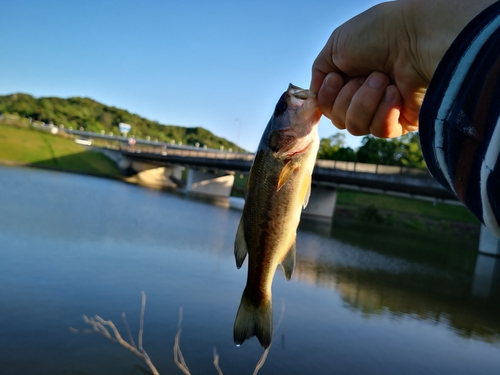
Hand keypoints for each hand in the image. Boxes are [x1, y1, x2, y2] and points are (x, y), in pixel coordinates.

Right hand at [310, 0, 494, 137]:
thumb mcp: (335, 46)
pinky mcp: (403, 121)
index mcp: (349, 79)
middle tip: (367, 74)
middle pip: (338, 120)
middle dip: (347, 98)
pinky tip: (395, 92)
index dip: (326, 97)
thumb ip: (319, 73)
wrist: (416, 37)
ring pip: (356, 127)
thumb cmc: (379, 33)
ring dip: (365, 101)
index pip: (327, 106)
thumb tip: (315, 97)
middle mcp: (365, 95)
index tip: (336, 78)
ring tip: (383, 79)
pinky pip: (379, 130)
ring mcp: (384, 109)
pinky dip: (383, 111)